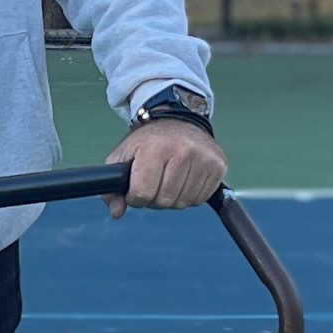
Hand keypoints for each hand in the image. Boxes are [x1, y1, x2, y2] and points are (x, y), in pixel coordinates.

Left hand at [109, 119, 224, 215]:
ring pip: (182, 203)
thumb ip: (114, 187)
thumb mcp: (124, 156)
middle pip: (164, 201)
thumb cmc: (149, 141)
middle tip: (155, 181)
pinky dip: (189, 195)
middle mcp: (183, 150)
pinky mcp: (218, 166)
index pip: (142, 193)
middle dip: (155, 198)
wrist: (178, 120)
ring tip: (169, 179)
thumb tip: (116, 212)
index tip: (137, 187)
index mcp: (155, 147)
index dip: (136, 197)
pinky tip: (185, 179)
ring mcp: (203, 158)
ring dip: (173, 198)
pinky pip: (200, 199)